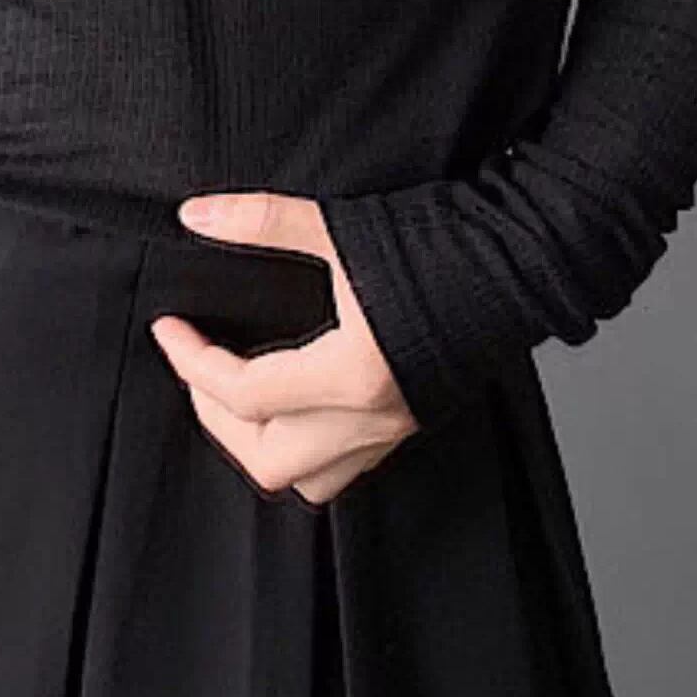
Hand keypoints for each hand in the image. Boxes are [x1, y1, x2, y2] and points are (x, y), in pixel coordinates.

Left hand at [150, 191, 419, 506]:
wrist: (527, 258)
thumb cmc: (444, 243)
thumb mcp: (342, 227)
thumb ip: (265, 221)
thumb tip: (196, 214)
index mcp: (349, 375)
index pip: (242, 393)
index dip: (192, 362)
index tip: (170, 330)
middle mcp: (370, 417)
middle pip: (266, 460)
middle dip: (217, 419)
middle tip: (197, 367)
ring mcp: (395, 427)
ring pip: (308, 481)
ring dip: (261, 446)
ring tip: (240, 396)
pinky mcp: (413, 420)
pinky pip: (345, 466)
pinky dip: (306, 446)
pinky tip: (296, 401)